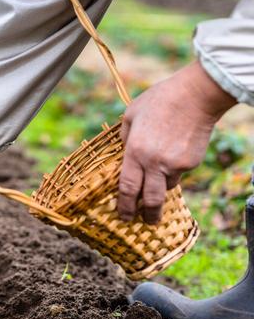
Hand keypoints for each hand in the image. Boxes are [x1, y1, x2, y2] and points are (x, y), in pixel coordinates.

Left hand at [118, 61, 235, 223]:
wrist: (195, 96)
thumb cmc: (159, 101)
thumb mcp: (131, 115)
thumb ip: (124, 137)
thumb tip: (124, 151)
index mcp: (135, 152)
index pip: (127, 188)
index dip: (124, 205)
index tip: (123, 216)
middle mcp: (154, 163)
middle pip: (149, 200)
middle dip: (146, 215)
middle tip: (144, 222)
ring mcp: (175, 165)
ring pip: (166, 186)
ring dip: (160, 186)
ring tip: (158, 174)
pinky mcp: (191, 163)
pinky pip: (179, 173)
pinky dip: (173, 170)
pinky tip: (174, 153)